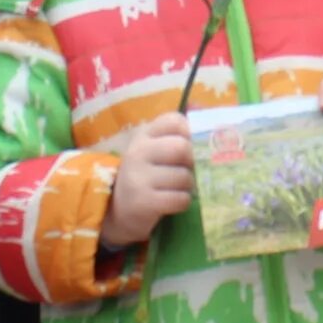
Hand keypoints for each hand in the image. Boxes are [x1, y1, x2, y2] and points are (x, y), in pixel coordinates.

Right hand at [99, 112, 193, 247]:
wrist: (119, 209)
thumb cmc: (146, 175)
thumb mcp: (154, 150)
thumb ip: (175, 134)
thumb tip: (204, 113)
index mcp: (144, 135)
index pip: (175, 120)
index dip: (189, 133)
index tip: (188, 147)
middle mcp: (138, 152)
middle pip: (182, 148)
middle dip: (192, 162)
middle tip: (187, 170)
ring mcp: (139, 177)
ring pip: (184, 177)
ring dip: (189, 186)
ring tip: (178, 188)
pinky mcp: (144, 201)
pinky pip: (180, 199)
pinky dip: (183, 202)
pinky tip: (174, 201)